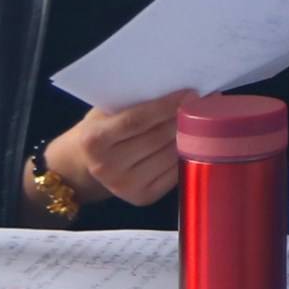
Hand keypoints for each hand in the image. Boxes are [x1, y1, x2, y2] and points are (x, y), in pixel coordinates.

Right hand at [47, 91, 193, 208]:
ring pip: (169, 155)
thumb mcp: (106, 111)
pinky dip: (187, 153)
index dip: (165, 106)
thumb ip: (134, 103)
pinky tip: (195, 140)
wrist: (85, 164)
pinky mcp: (142, 197)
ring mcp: (124, 186)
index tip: (190, 93)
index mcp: (94, 141)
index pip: (136, 121)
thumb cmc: (102, 128)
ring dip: (190, 135)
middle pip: (156, 138)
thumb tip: (177, 90)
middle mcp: (106, 167)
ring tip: (203, 118)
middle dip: (183, 118)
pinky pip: (173, 172)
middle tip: (203, 101)